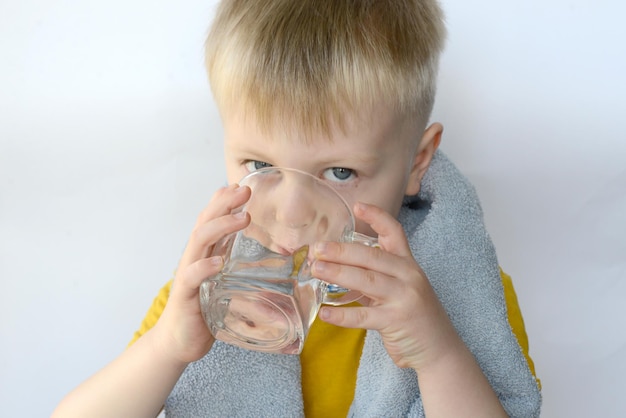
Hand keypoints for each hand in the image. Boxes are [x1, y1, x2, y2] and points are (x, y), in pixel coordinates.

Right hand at [152, 184, 250, 363]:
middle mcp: (194, 258)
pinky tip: (218, 261)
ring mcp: (188, 275)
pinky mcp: (185, 296)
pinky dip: (204, 267)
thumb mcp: (224, 282)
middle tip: (244, 191)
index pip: (211, 219)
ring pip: (199, 241)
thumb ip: (237, 267)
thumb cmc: (203, 309)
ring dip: (221, 226)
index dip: (224, 200)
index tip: (242, 185)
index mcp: (204, 253)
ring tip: (242, 218)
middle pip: (205, 222)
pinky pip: (192, 277)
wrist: (179, 341)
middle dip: (224, 203)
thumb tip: (268, 259)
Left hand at [311, 202, 461, 370]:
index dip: (377, 217)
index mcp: (408, 264)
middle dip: (341, 250)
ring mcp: (404, 298)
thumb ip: (377, 274)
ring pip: (366, 280)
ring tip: (316, 269)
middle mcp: (408, 276)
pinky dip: (342, 315)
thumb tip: (339, 264)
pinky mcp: (397, 321)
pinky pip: (364, 316)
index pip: (395, 232)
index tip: (357, 206)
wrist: (439, 348)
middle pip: (372, 256)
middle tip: (317, 248)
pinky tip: (325, 314)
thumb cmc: (414, 316)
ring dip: (337, 273)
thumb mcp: (401, 287)